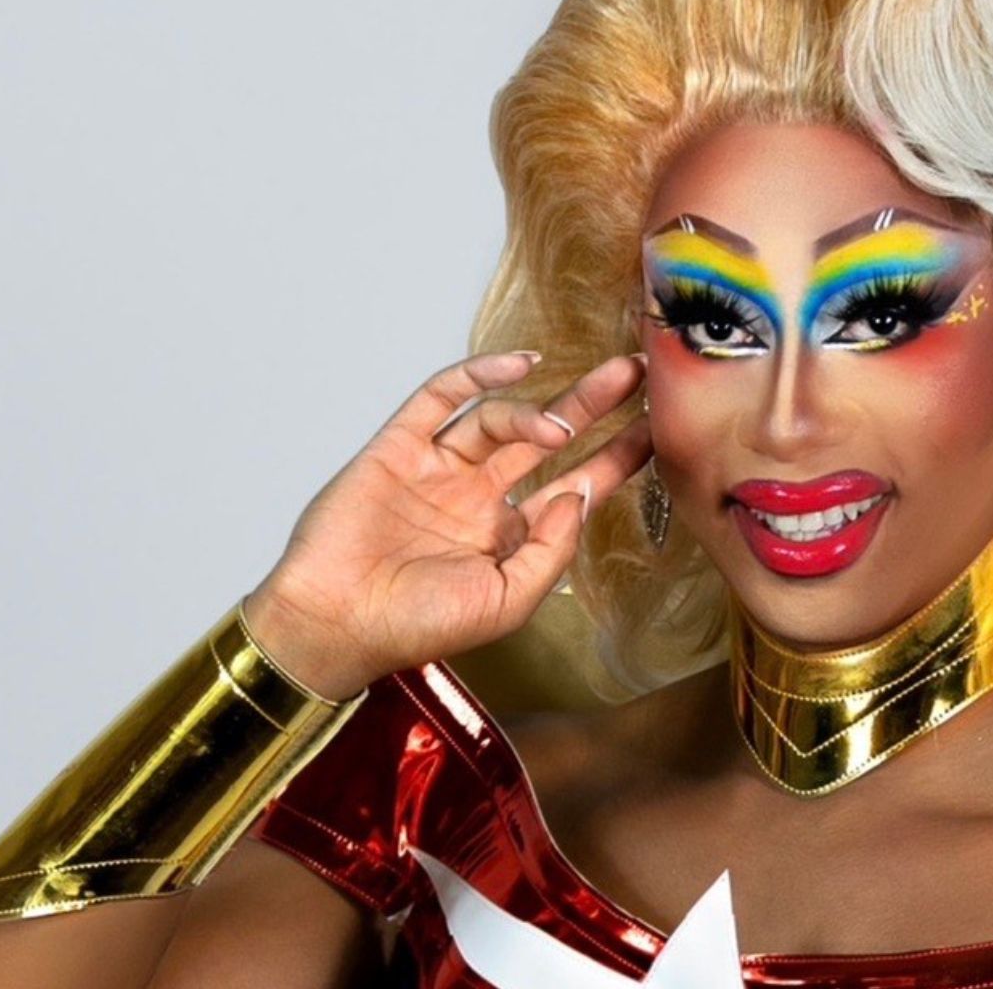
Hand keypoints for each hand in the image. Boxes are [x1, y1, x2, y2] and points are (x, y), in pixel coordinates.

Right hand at [242, 350, 651, 698]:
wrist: (335, 624)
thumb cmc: (417, 627)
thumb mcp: (507, 601)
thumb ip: (551, 550)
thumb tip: (577, 494)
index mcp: (509, 536)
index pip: (576, 484)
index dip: (617, 456)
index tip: (657, 427)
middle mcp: (479, 496)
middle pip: (548, 439)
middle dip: (594, 405)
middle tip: (637, 372)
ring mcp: (439, 468)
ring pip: (499, 419)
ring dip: (535, 412)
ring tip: (561, 424)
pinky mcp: (399, 447)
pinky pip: (440, 398)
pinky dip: (478, 374)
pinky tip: (517, 366)